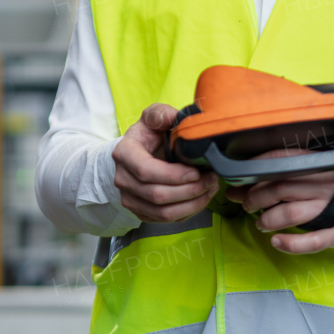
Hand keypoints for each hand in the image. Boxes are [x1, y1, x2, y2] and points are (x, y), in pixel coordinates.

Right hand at [112, 104, 218, 222]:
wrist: (137, 153)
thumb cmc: (148, 134)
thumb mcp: (152, 117)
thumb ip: (160, 114)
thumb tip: (169, 118)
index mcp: (124, 153)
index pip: (146, 171)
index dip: (174, 175)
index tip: (196, 171)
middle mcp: (122, 179)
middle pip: (157, 195)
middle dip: (190, 190)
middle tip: (211, 179)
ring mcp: (130, 199)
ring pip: (163, 212)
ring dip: (192, 203)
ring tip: (210, 188)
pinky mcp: (141, 212)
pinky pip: (166, 220)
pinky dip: (188, 212)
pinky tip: (201, 198)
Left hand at [223, 149, 333, 252]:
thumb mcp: (310, 177)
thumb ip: (277, 179)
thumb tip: (236, 187)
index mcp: (316, 165)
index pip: (279, 161)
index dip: (255, 172)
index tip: (239, 181)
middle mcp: (324, 183)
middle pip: (280, 188)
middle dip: (256, 198)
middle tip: (247, 205)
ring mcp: (333, 208)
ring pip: (291, 212)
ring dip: (268, 220)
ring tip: (260, 224)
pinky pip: (312, 240)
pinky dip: (291, 244)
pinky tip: (276, 242)